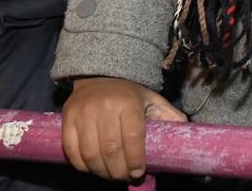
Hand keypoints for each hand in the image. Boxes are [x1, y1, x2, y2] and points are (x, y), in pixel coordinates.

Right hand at [61, 76, 186, 180]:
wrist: (99, 75)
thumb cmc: (130, 94)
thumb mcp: (152, 99)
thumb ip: (169, 116)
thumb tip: (185, 133)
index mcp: (129, 102)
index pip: (133, 136)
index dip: (136, 159)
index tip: (139, 172)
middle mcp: (104, 106)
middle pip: (111, 149)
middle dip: (118, 170)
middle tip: (125, 177)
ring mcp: (83, 113)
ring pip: (90, 153)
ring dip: (101, 171)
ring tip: (110, 175)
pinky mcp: (66, 119)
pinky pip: (71, 150)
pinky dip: (81, 166)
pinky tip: (92, 168)